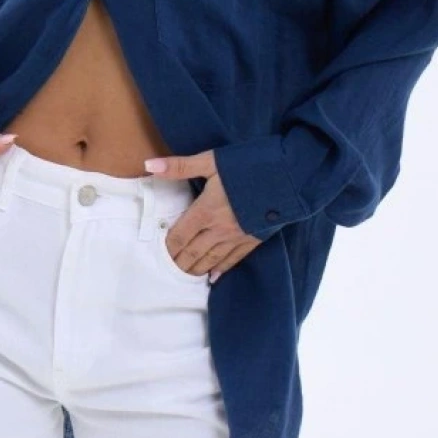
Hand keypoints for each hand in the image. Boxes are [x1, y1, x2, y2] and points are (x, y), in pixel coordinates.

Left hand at [143, 150, 262, 281]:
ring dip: (196, 269)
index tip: (158, 253)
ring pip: (210, 260)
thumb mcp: (211, 161)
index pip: (179, 235)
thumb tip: (149, 165)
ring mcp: (236, 237)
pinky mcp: (253, 239)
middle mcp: (219, 229)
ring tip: (185, 276)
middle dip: (178, 263)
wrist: (288, 176)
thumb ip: (179, 166)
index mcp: (205, 210)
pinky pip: (233, 260)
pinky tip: (213, 277)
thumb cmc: (248, 165)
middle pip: (192, 252)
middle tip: (167, 272)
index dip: (167, 246)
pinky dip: (220, 270)